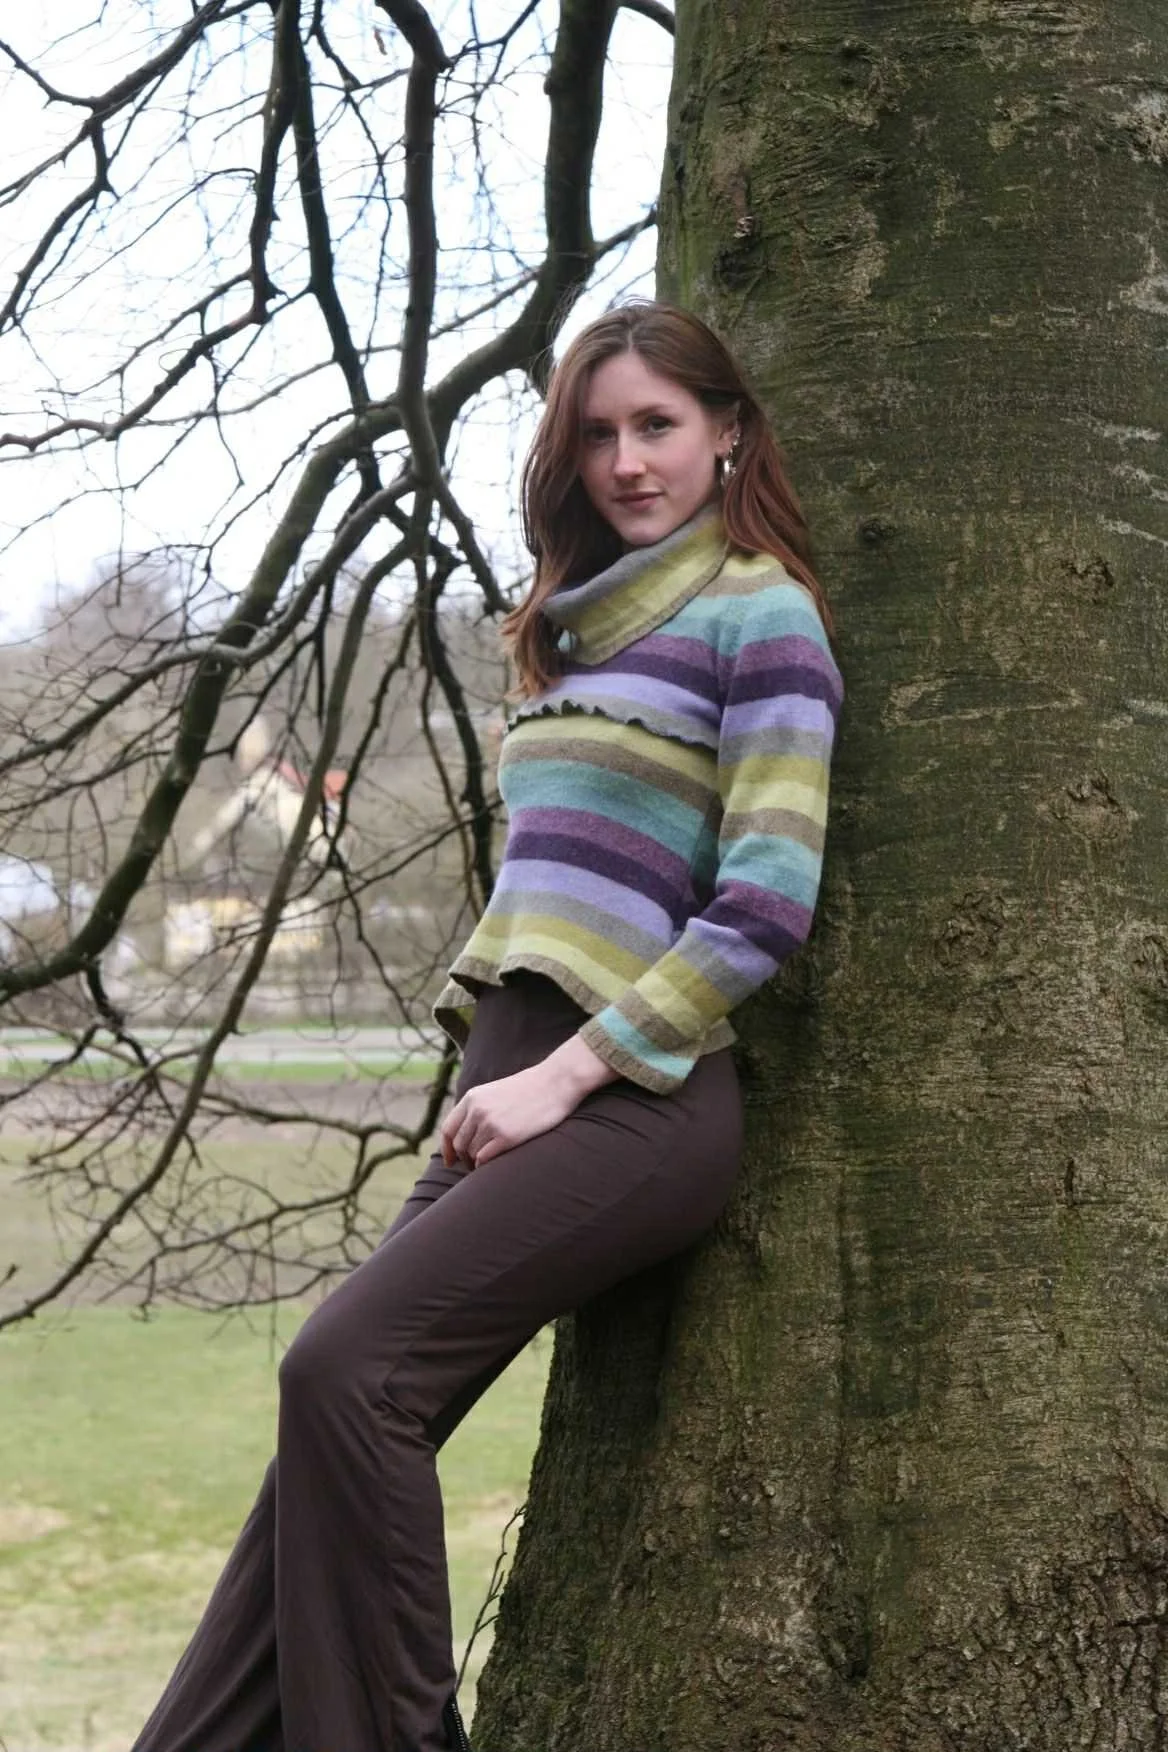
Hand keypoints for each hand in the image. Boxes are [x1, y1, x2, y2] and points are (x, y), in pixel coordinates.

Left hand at [440, 1032, 618, 1167]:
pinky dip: (485, 1166)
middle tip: (471, 1166)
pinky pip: (484, 1159)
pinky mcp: (507, 1137)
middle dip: (463, 1158)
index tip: (450, 1161)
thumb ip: (478, 1108)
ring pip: (471, 1154)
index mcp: (473, 1098)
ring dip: (475, 1163)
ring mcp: (491, 1123)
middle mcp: (478, 1110)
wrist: (555, 1083)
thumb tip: (466, 1132)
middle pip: (459, 1144)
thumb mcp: (496, 1091)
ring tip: (486, 1164)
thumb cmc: (530, 1089)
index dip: (446, 1148)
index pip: (448, 1129)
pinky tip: (493, 1166)